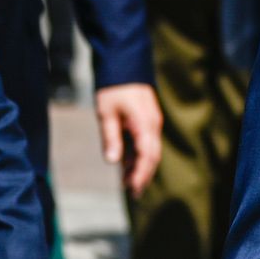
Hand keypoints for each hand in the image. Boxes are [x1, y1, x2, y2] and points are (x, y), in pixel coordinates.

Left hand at [94, 83, 162, 198]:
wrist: (124, 65)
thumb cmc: (113, 89)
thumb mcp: (106, 114)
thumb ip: (111, 138)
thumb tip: (113, 162)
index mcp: (144, 125)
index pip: (146, 156)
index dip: (140, 174)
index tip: (132, 190)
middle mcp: (153, 125)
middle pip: (152, 156)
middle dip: (143, 175)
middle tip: (133, 193)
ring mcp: (152, 122)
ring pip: (150, 150)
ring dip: (140, 166)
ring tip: (126, 182)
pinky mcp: (148, 120)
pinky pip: (146, 142)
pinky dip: (138, 155)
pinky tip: (126, 164)